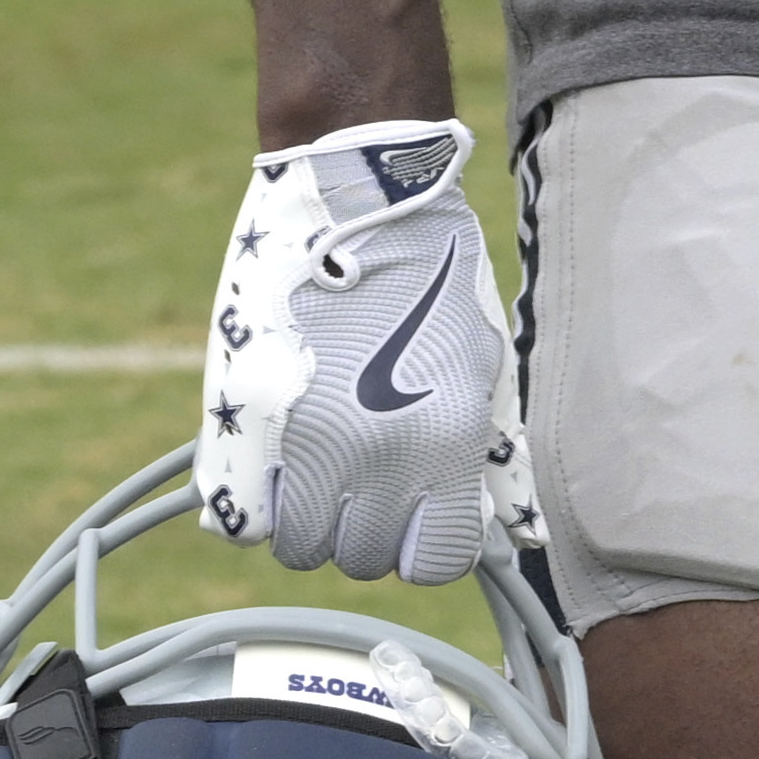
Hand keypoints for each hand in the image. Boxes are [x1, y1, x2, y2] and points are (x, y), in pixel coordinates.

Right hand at [203, 119, 514, 583]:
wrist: (361, 195)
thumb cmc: (436, 276)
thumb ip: (499, 457)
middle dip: (366, 529)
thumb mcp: (486, 363)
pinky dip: (254, 502)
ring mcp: (302, 435)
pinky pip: (235, 516)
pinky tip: (278, 460)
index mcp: (447, 440)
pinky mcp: (240, 412)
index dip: (424, 542)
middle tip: (366, 477)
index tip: (416, 512)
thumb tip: (523, 534)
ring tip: (322, 462)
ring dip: (308, 520)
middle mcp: (376, 451)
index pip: (433, 564)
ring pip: (297, 548)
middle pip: (360, 559)